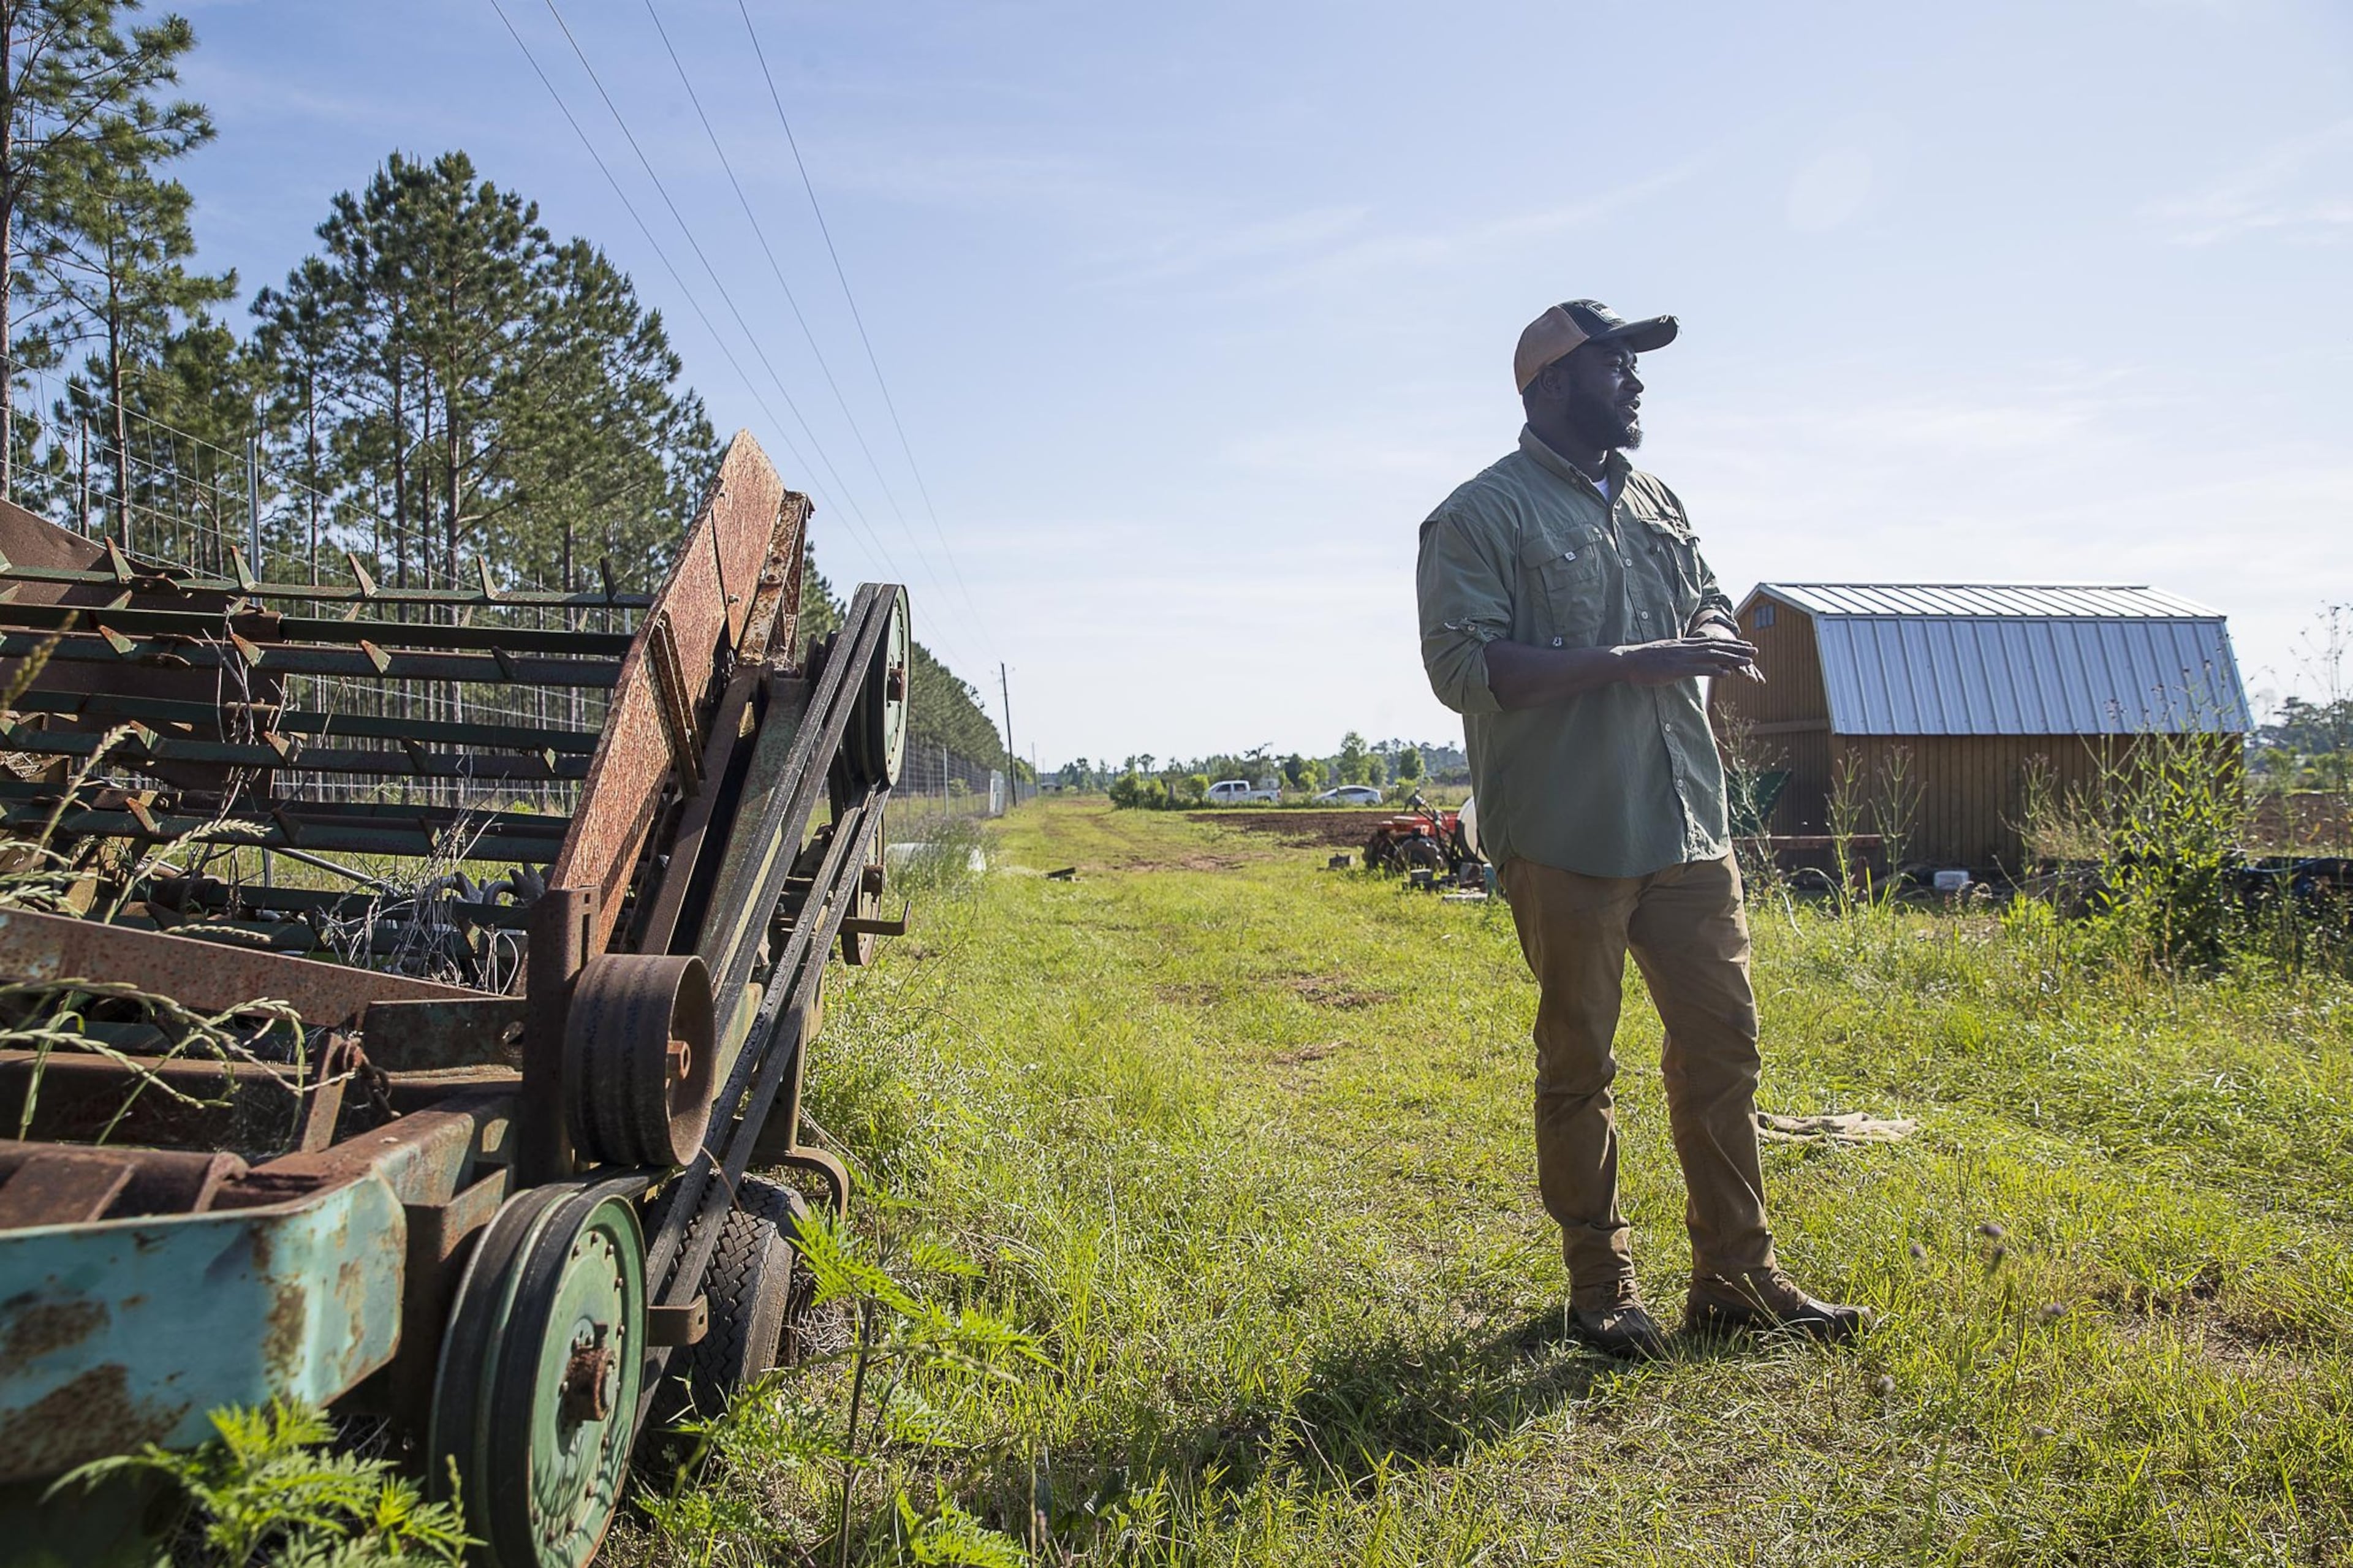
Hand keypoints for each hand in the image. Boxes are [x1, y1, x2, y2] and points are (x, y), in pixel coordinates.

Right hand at [1614, 636, 1762, 685]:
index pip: (1711, 642)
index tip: (1743, 645)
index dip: (1729, 643)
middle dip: (1737, 649)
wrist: (1627, 661)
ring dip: (1732, 658)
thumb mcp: (1663, 654)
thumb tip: (1685, 661)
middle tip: (1755, 650)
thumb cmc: (1642, 661)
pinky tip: (1727, 674)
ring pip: (1712, 656)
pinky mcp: (1676, 669)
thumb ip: (1676, 655)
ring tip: (1749, 661)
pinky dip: (1714, 670)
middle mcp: (1685, 648)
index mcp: (1683, 645)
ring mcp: (1681, 658)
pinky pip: (1699, 670)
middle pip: (1716, 647)